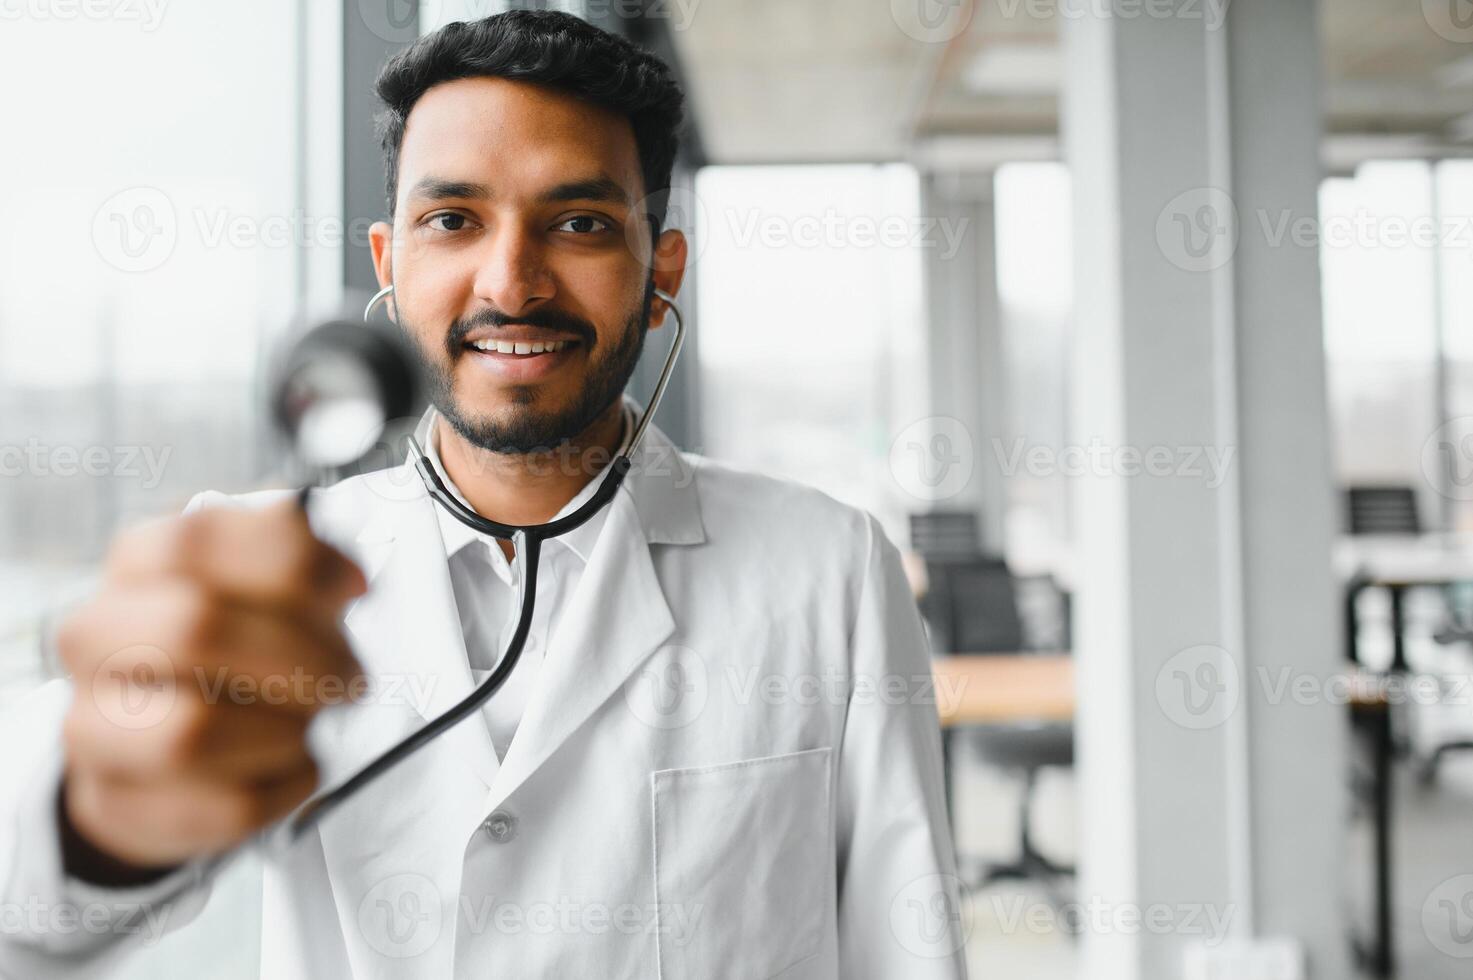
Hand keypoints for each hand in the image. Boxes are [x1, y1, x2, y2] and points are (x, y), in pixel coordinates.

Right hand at [55, 498, 366, 874]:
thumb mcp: (266, 587)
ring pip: (192, 733)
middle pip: (194, 631)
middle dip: (300, 656)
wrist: (155, 749)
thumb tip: (346, 579)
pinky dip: (285, 786)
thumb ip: (305, 566)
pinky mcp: (119, 804)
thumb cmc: (229, 654)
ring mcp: (95, 726)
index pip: (200, 540)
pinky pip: (225, 805)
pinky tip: (293, 766)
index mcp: (139, 563)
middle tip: (349, 676)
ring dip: (284, 731)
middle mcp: (99, 637)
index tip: (355, 590)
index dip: (295, 564)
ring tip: (309, 724)